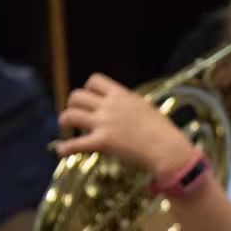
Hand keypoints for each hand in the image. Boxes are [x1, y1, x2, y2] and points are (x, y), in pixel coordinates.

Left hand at [55, 74, 195, 177]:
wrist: (168, 149)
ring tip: (67, 128)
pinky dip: (65, 147)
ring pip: (70, 115)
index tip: (90, 100)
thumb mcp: (147, 108)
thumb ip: (132, 105)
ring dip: (65, 121)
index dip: (88, 89)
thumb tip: (129, 107)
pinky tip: (63, 150)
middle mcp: (110, 106)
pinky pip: (75, 144)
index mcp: (122, 95)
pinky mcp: (102, 142)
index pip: (94, 81)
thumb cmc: (163, 131)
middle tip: (77, 115)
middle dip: (73, 105)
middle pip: (76, 96)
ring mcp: (104, 123)